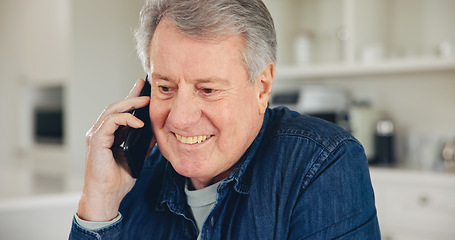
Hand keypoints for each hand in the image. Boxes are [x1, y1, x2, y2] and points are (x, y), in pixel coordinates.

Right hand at [77, 78, 151, 221]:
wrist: (107, 196)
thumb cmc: (117, 180)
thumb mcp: (137, 157)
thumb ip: (144, 143)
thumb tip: (156, 130)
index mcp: (109, 135)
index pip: (120, 112)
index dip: (131, 99)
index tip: (143, 88)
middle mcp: (100, 133)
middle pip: (115, 107)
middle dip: (131, 96)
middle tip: (145, 87)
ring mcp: (96, 136)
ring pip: (112, 111)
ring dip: (129, 103)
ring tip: (145, 100)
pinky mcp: (96, 141)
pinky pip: (110, 122)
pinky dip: (125, 119)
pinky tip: (139, 122)